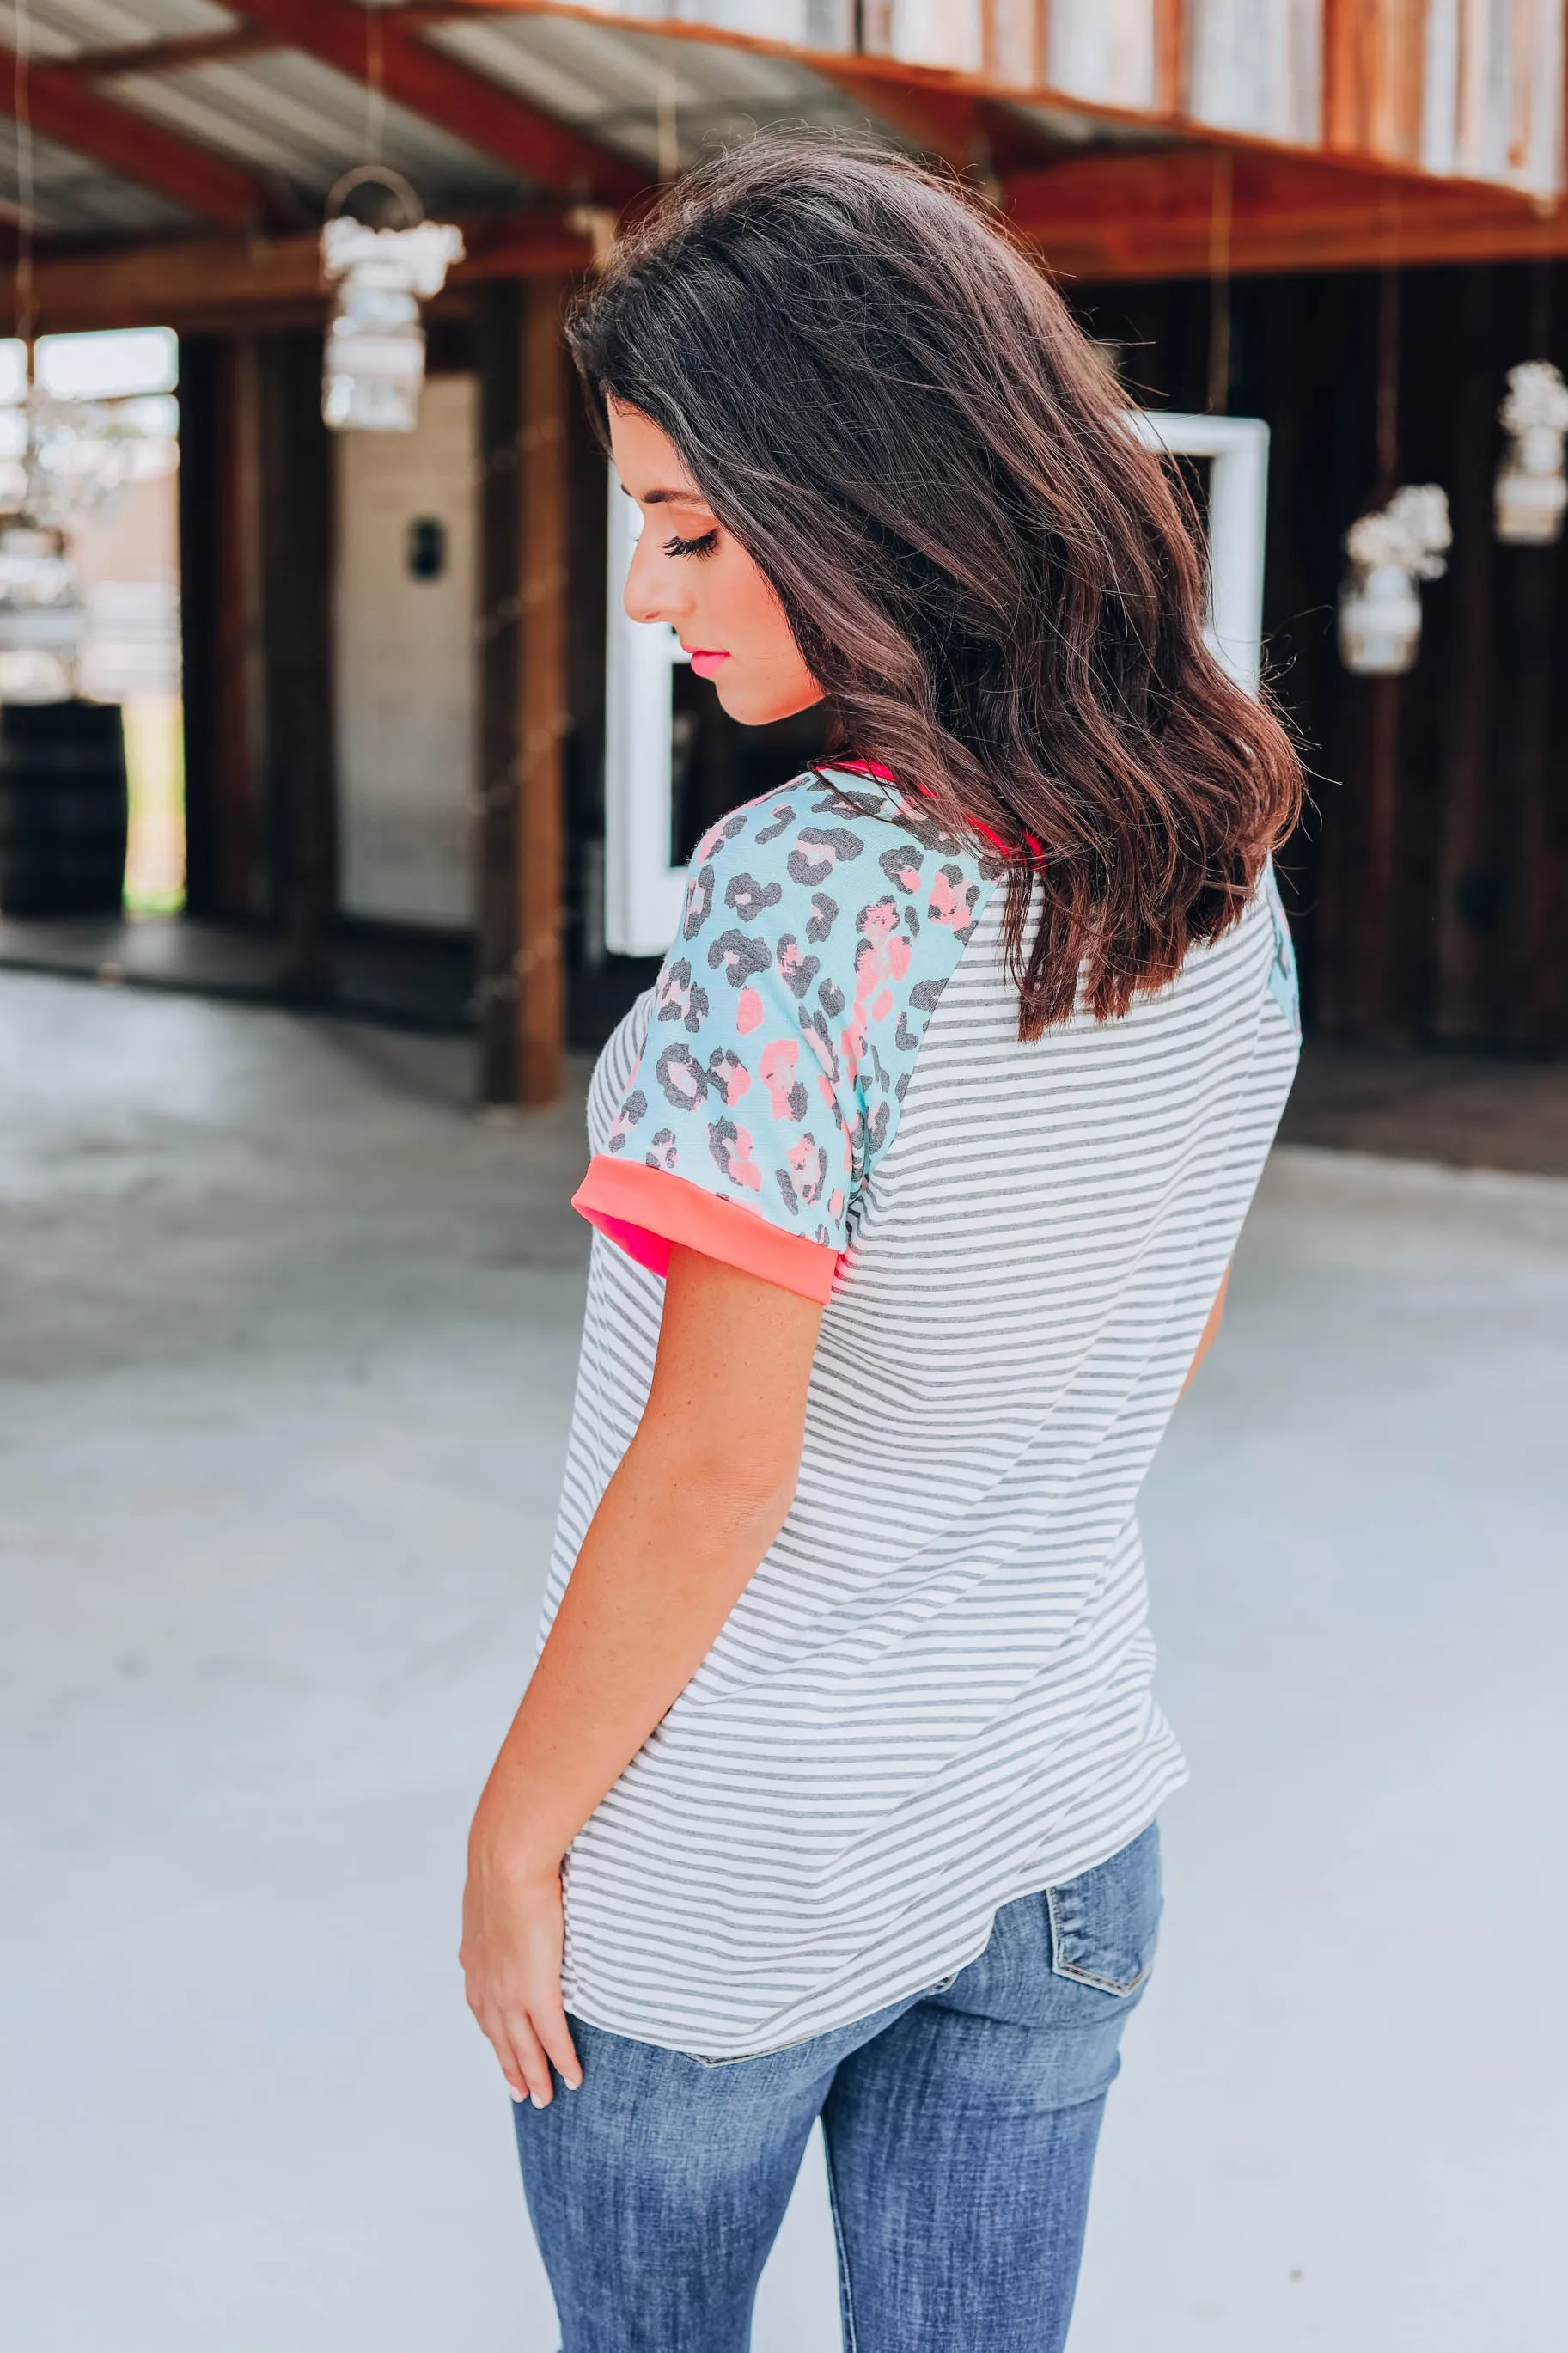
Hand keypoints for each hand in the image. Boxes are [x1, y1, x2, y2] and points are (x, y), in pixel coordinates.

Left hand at [460, 1837, 581, 2107]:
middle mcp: (487, 1984)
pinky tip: (573, 2078)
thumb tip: (502, 1902)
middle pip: (500, 2039)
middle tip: (522, 2094)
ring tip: (544, 2098)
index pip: (483, 2009)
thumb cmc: (504, 1862)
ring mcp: (510, 1992)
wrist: (507, 1861)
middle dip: (511, 2068)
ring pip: (524, 2047)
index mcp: (475, 1961)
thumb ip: (497, 1909)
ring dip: (534, 2076)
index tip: (502, 2053)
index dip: (495, 2035)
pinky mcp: (537, 1991)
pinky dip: (562, 2061)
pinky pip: (553, 2038)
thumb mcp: (492, 1891)